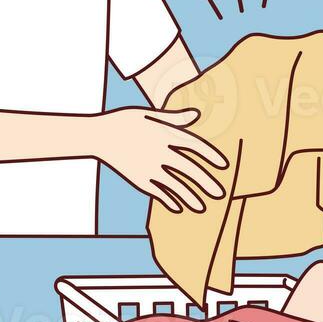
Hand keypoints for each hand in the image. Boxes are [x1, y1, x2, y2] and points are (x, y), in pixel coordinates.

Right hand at [94, 107, 229, 212]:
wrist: (98, 135)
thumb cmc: (124, 121)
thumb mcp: (150, 114)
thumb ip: (174, 118)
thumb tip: (196, 115)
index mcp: (165, 134)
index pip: (195, 146)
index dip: (211, 155)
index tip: (224, 165)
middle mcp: (160, 152)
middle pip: (190, 169)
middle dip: (207, 182)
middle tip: (221, 193)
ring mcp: (149, 167)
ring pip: (175, 185)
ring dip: (190, 197)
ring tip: (202, 207)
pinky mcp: (138, 179)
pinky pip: (157, 192)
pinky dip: (168, 200)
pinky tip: (178, 208)